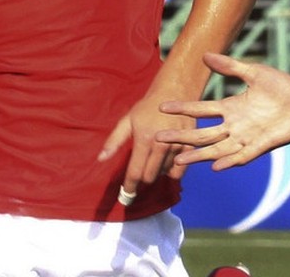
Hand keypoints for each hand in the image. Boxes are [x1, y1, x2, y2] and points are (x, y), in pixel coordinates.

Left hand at [97, 88, 194, 203]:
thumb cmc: (148, 107)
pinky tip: (166, 162)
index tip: (126, 196)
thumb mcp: (127, 121)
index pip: (135, 172)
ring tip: (153, 161)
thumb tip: (100, 159)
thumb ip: (114, 141)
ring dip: (156, 172)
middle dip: (142, 179)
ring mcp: (177, 146)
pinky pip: (179, 171)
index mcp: (145, 140)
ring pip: (163, 174)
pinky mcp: (189, 146)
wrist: (175, 92)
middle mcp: (162, 146)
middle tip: (139, 173)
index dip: (129, 187)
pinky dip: (171, 171)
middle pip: (150, 177)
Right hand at [155, 53, 289, 170]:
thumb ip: (230, 67)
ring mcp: (248, 136)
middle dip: (182, 136)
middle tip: (159, 137)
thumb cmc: (284, 86)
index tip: (161, 106)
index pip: (201, 109)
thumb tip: (206, 55)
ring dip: (199, 155)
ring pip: (217, 149)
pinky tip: (215, 167)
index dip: (183, 108)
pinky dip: (229, 161)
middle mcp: (236, 125)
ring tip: (179, 160)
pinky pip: (242, 156)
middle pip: (203, 133)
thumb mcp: (254, 73)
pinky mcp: (263, 145)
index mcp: (232, 107)